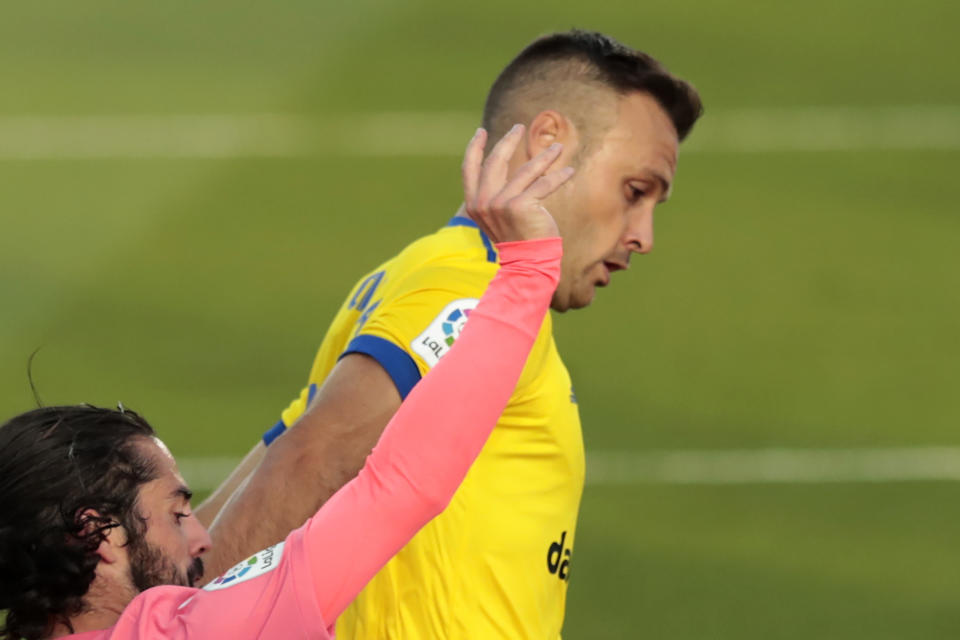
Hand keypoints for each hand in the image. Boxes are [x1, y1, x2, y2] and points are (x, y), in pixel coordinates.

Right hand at [461, 124, 573, 242]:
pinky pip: (543, 184)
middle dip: (508, 140)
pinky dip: (559, 177)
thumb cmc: (516, 239)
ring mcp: (501, 203)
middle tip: (519, 127)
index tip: (481, 131)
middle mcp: (484, 202)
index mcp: (474, 203)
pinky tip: (569, 172)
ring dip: (545, 156)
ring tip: (559, 147)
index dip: (474, 148)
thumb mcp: (497, 216)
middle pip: (496, 161)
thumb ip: (493, 194)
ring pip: (526, 170)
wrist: (526, 263)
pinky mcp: (521, 206)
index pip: (469, 169)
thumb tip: (499, 169)